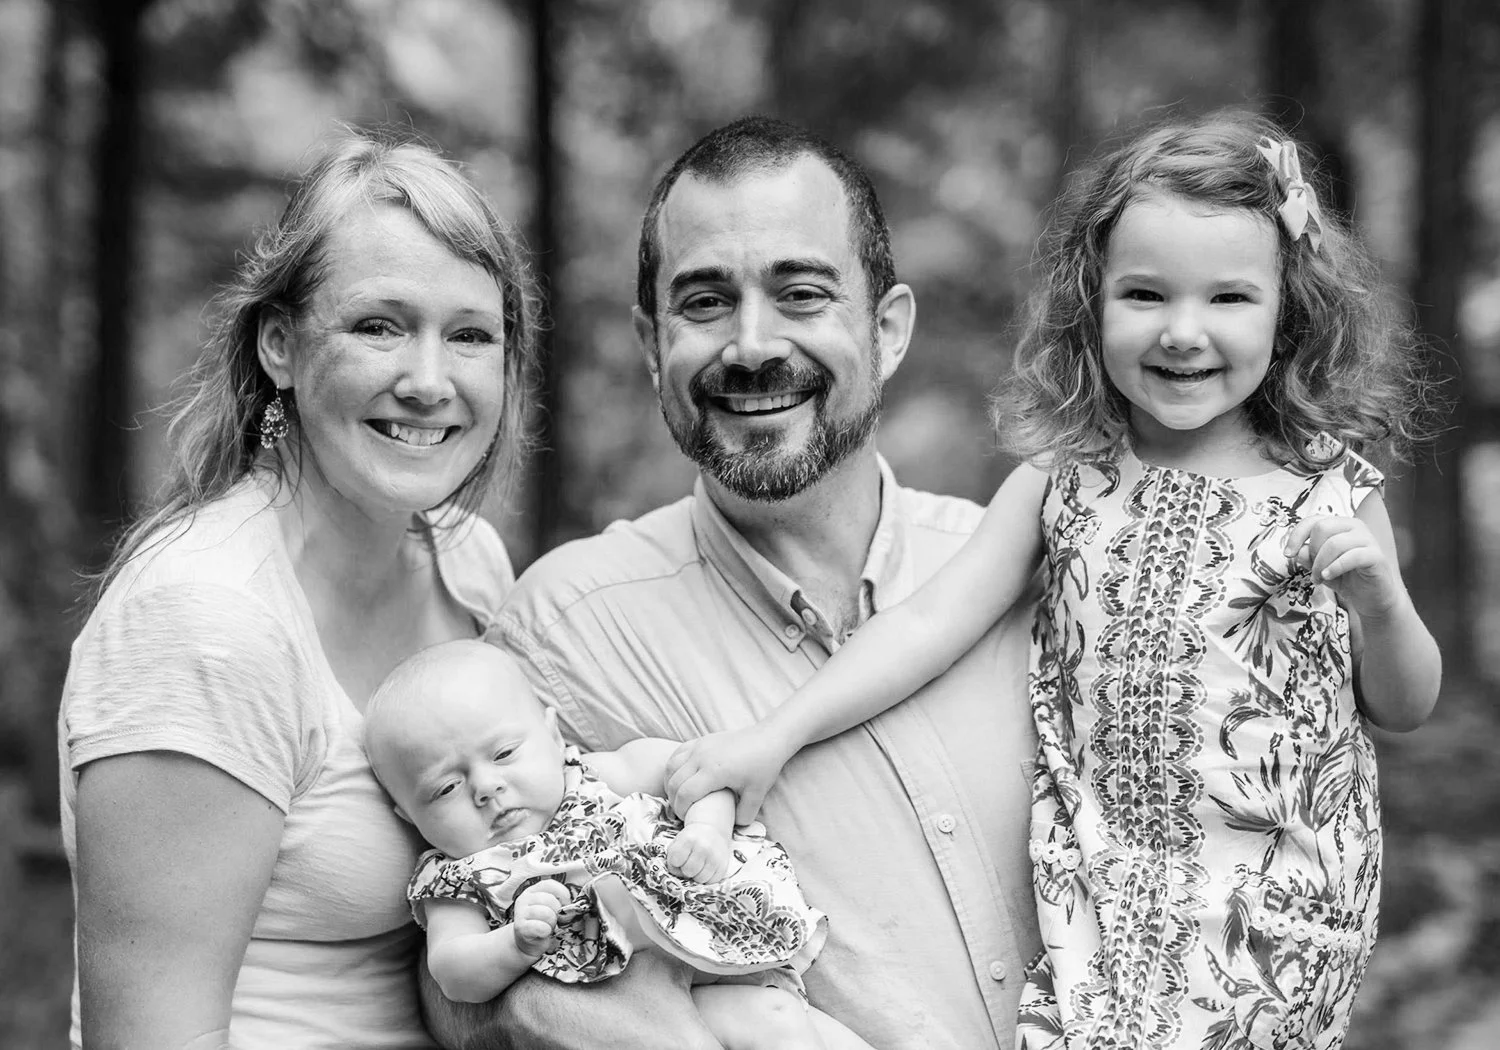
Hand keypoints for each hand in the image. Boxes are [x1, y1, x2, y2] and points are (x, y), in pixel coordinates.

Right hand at [511, 879, 569, 957]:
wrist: (528, 943)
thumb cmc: (543, 923)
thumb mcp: (551, 908)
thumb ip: (559, 901)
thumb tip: (572, 904)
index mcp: (534, 890)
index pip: (549, 884)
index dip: (562, 894)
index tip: (565, 905)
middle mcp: (525, 898)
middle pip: (549, 899)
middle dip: (558, 912)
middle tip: (556, 921)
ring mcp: (521, 912)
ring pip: (546, 913)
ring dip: (552, 922)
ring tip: (550, 927)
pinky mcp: (520, 927)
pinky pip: (539, 927)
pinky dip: (546, 930)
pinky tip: (545, 933)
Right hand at [666, 725, 792, 824]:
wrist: (768, 738)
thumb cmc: (763, 766)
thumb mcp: (757, 795)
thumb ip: (744, 816)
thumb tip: (732, 827)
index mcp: (714, 771)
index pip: (685, 793)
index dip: (681, 809)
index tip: (687, 819)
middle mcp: (701, 757)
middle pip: (674, 782)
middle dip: (674, 800)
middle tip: (682, 812)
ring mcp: (699, 746)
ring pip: (671, 767)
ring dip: (671, 784)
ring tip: (678, 796)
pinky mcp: (700, 740)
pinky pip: (677, 754)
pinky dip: (673, 768)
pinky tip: (679, 777)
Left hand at [666, 823, 730, 882]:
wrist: (713, 831)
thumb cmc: (691, 839)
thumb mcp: (678, 841)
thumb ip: (672, 857)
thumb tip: (678, 874)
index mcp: (689, 839)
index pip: (675, 861)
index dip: (675, 862)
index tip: (679, 857)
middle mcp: (703, 848)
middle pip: (688, 871)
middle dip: (686, 870)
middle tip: (688, 863)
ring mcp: (715, 857)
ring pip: (700, 879)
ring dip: (696, 875)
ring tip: (698, 866)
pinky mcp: (723, 866)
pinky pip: (711, 882)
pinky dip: (707, 878)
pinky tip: (706, 868)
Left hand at [1284, 514, 1402, 619]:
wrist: (1371, 599)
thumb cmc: (1345, 579)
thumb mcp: (1319, 567)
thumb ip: (1307, 556)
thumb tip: (1298, 550)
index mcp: (1340, 525)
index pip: (1313, 520)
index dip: (1296, 536)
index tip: (1288, 554)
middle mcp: (1355, 527)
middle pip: (1322, 528)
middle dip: (1312, 552)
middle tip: (1313, 572)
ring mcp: (1368, 539)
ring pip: (1334, 543)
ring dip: (1320, 564)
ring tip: (1319, 579)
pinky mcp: (1376, 556)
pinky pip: (1352, 556)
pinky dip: (1335, 567)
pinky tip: (1328, 577)